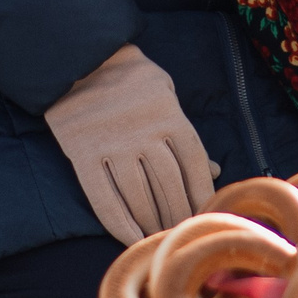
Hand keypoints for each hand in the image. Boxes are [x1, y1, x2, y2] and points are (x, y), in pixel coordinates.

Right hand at [42, 44, 216, 245]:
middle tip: (182, 234)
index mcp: (170, 117)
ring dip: (152, 223)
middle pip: (169, 186)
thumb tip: (215, 171)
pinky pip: (104, 198)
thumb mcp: (168, 94)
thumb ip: (188, 135)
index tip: (206, 215)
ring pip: (139, 197)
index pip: (194, 165)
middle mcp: (145, 134)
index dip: (202, 194)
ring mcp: (113, 146)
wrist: (82, 58)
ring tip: (159, 239)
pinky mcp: (84, 154)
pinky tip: (131, 239)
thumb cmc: (133, 79)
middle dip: (178, 214)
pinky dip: (119, 224)